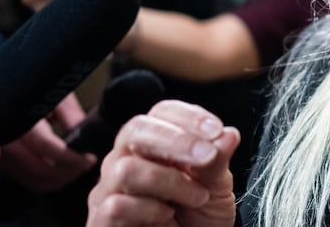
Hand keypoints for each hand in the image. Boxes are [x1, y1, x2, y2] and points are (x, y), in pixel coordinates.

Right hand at [0, 94, 95, 191]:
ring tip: (76, 169)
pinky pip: (25, 178)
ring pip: (31, 179)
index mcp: (17, 118)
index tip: (89, 159)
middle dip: (67, 172)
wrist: (3, 86)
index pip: (46, 147)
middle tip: (85, 165)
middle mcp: (4, 138)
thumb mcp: (53, 93)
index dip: (72, 158)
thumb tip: (86, 137)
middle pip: (39, 170)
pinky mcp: (2, 159)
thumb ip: (70, 115)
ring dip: (58, 180)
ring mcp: (1, 151)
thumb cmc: (31, 83)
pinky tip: (60, 172)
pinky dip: (45, 181)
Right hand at [87, 100, 239, 226]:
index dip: (188, 116)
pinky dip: (148, 210)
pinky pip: (116, 206)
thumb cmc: (198, 218)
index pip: (161, 113)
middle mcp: (125, 160)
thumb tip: (228, 134)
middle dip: (176, 140)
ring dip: (170, 182)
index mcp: (154, 144)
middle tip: (207, 156)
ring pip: (126, 169)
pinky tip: (166, 217)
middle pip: (135, 130)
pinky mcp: (101, 221)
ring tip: (197, 197)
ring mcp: (108, 190)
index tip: (216, 130)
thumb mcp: (216, 187)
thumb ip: (217, 160)